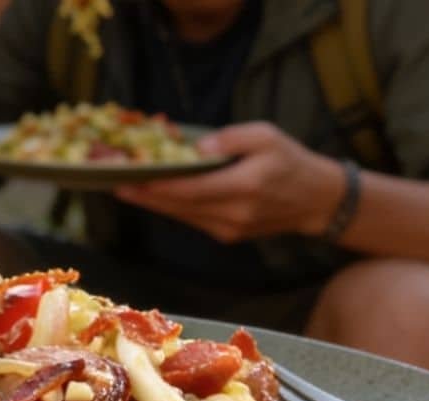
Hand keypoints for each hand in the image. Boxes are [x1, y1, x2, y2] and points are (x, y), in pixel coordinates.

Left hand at [115, 122, 347, 243]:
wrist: (318, 201)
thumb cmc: (292, 161)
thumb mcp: (266, 136)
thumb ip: (229, 139)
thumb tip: (193, 147)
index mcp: (243, 187)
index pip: (188, 189)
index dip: (154, 185)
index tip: (125, 178)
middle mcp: (232, 214)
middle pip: (177, 206)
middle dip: (143, 194)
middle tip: (111, 181)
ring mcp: (228, 229)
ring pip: (180, 216)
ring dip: (152, 203)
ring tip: (124, 186)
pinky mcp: (226, 235)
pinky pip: (191, 220)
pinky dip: (171, 207)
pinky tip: (152, 195)